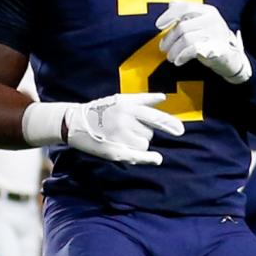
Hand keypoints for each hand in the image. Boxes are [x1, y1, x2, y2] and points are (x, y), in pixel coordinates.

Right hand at [22, 92, 186, 166]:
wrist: (75, 122)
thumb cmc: (102, 109)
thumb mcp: (121, 99)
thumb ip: (143, 99)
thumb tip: (163, 97)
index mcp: (128, 108)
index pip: (154, 117)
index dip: (169, 125)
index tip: (181, 131)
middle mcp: (125, 122)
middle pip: (149, 133)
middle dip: (143, 132)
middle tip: (125, 129)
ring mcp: (119, 137)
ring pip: (143, 144)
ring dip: (137, 143)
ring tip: (120, 137)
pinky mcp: (113, 150)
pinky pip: (136, 155)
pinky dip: (147, 158)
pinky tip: (157, 158)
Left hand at [154, 1, 251, 82]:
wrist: (230, 57)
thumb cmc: (211, 38)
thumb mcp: (200, 22)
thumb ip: (186, 13)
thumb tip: (171, 3)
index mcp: (208, 11)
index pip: (185, 7)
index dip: (169, 15)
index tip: (159, 25)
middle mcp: (213, 20)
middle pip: (182, 26)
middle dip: (169, 39)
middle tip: (163, 48)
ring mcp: (216, 34)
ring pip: (186, 39)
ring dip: (174, 50)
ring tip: (171, 56)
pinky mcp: (217, 48)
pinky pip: (193, 50)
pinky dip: (183, 56)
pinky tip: (179, 60)